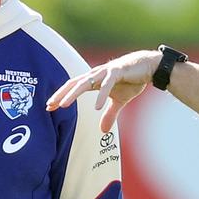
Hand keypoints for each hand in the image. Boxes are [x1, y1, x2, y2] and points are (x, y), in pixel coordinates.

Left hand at [46, 49, 162, 132]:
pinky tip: (96, 107)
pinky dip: (101, 95)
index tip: (49, 107)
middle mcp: (96, 74)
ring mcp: (106, 72)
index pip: (73, 87)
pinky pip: (107, 85)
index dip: (61, 96)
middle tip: (49, 105)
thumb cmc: (132, 81)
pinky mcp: (117, 72)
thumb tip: (103, 131)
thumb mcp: (119, 101)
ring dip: (73, 94)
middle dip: (61, 94)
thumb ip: (109, 114)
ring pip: (85, 82)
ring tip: (64, 105)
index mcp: (94, 80)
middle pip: (74, 83)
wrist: (149, 67)